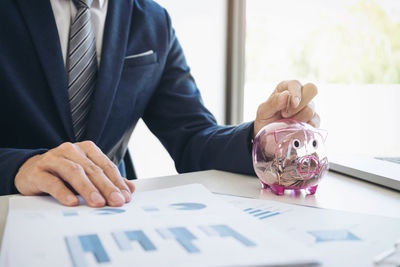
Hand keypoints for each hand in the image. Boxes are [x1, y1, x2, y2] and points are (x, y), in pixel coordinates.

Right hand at [15, 141, 134, 206]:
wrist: (31, 171)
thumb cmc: (64, 174)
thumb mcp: (87, 175)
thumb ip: (108, 180)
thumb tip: (130, 190)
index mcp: (87, 149)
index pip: (106, 166)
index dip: (117, 182)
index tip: (126, 197)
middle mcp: (71, 150)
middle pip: (93, 169)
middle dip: (107, 187)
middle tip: (117, 202)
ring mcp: (53, 159)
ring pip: (74, 172)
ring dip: (88, 189)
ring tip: (98, 203)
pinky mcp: (38, 172)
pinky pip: (52, 182)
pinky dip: (63, 192)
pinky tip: (72, 202)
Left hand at [254, 80, 319, 136]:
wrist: (268, 136)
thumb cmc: (266, 119)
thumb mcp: (263, 111)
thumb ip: (272, 102)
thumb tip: (285, 94)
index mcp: (287, 88)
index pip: (296, 84)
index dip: (296, 93)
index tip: (293, 104)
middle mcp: (300, 95)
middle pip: (312, 89)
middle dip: (300, 104)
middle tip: (286, 115)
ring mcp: (308, 107)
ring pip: (310, 110)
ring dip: (297, 119)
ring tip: (286, 123)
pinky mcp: (313, 120)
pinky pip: (314, 122)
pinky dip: (304, 128)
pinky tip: (295, 129)